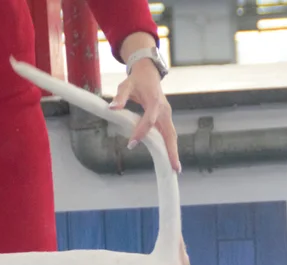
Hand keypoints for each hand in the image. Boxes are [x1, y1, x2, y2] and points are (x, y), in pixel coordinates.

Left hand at [110, 58, 180, 172]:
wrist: (148, 73)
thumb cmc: (136, 80)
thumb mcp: (125, 85)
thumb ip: (119, 97)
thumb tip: (111, 108)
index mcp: (154, 102)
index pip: (149, 121)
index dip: (141, 133)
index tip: (131, 145)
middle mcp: (164, 110)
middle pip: (169, 133)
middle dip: (171, 150)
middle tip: (174, 168)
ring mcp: (167, 116)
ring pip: (171, 136)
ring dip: (173, 152)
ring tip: (175, 169)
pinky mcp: (165, 119)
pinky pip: (168, 135)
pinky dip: (169, 147)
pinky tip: (169, 160)